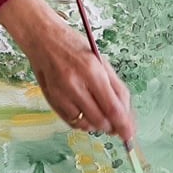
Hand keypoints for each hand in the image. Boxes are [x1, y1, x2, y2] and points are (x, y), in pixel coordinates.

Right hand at [0, 0, 135, 139]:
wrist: (42, 38)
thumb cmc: (73, 46)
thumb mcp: (100, 60)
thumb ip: (115, 86)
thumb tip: (126, 114)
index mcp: (92, 71)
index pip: (112, 108)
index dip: (123, 125)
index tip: (130, 134)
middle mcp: (75, 85)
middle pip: (100, 120)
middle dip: (112, 126)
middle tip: (116, 124)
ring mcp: (60, 94)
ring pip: (85, 125)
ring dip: (96, 125)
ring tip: (99, 113)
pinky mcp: (51, 100)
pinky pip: (71, 122)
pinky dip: (81, 122)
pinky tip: (85, 112)